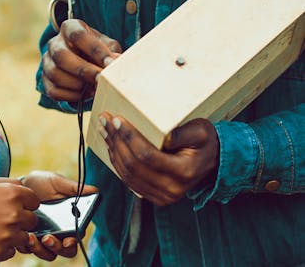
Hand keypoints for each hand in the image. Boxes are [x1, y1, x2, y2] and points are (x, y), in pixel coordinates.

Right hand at [0, 177, 39, 261]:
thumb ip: (8, 183)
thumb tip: (24, 187)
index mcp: (12, 193)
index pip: (35, 201)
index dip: (25, 203)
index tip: (13, 205)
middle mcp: (14, 214)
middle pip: (32, 220)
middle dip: (21, 219)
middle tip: (0, 218)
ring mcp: (7, 235)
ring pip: (24, 237)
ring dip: (13, 234)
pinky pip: (11, 251)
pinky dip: (3, 247)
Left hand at [16, 170, 97, 259]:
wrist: (21, 185)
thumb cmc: (43, 183)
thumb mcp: (57, 183)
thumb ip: (74, 188)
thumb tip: (95, 190)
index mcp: (70, 222)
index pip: (76, 238)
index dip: (73, 242)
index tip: (68, 240)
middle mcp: (58, 233)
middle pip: (64, 250)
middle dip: (57, 248)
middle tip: (47, 238)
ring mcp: (43, 237)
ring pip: (47, 253)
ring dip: (40, 249)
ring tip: (31, 237)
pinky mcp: (28, 239)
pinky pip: (29, 250)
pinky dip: (26, 246)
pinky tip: (24, 236)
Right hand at [42, 19, 121, 101]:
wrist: (84, 62)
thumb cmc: (98, 52)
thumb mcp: (107, 46)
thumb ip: (111, 52)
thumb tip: (115, 62)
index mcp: (70, 28)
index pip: (78, 35)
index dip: (95, 50)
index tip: (109, 63)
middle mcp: (54, 43)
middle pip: (61, 56)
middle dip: (83, 70)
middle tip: (99, 80)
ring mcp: (47, 62)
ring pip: (55, 74)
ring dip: (76, 84)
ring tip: (93, 88)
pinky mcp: (45, 80)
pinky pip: (53, 91)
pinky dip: (70, 96)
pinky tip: (84, 94)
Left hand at [98, 112, 219, 205]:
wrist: (212, 162)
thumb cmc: (205, 142)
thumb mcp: (200, 132)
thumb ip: (183, 133)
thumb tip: (164, 135)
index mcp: (183, 172)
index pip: (147, 155)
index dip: (129, 137)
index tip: (117, 120)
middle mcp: (171, 189)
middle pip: (133, 165)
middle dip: (116, 140)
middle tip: (105, 120)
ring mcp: (161, 196)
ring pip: (127, 174)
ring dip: (112, 150)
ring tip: (104, 130)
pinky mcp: (153, 196)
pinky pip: (128, 180)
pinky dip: (117, 161)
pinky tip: (111, 145)